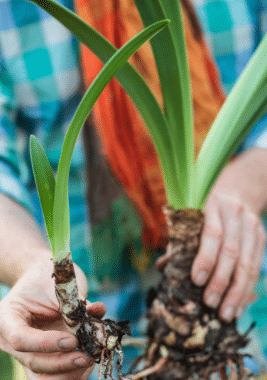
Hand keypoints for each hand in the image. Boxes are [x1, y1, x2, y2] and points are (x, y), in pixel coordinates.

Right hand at [0, 258, 105, 378]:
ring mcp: (28, 352)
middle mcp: (13, 341)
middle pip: (35, 363)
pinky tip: (91, 357)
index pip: (21, 339)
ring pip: (44, 378)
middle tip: (88, 355)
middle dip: (64, 363)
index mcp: (8, 318)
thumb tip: (96, 312)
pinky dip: (75, 371)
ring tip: (92, 357)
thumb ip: (74, 302)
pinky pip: (56, 375)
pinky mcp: (44, 357)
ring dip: (71, 372)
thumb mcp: (56, 284)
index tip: (74, 339)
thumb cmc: (45, 276)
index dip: (48, 343)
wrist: (40, 276)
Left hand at [158, 149, 266, 322]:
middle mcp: (235, 216)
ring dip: (236, 292)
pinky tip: (238, 305)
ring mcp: (252, 227)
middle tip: (209, 303)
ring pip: (248, 264)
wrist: (239, 190)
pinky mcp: (262, 238)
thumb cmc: (208, 208)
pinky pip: (256, 268)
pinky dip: (247, 289)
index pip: (212, 234)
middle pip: (231, 252)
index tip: (197, 280)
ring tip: (225, 314)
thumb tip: (163, 268)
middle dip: (220, 281)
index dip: (205, 258)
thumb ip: (180, 240)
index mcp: (213, 206)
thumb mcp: (192, 215)